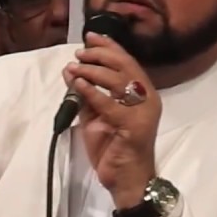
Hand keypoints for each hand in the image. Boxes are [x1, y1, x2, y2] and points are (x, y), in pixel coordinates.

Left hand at [64, 31, 162, 206]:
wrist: (127, 180)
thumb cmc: (113, 149)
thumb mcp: (96, 117)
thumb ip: (86, 95)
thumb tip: (69, 70)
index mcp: (143, 93)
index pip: (127, 62)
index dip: (109, 47)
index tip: (90, 36)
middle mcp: (147, 98)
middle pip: (125, 66)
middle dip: (101, 55)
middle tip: (80, 53)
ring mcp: (143, 112)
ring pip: (118, 81)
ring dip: (93, 70)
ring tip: (75, 67)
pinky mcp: (134, 126)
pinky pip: (110, 104)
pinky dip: (92, 92)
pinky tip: (78, 84)